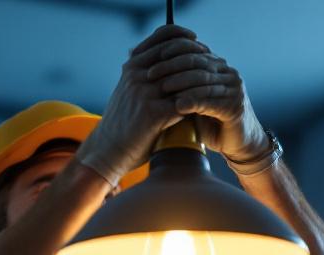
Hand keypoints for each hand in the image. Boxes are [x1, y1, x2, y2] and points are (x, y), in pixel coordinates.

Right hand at [77, 25, 201, 186]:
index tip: (196, 40)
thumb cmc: (123, 121)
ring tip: (213, 82)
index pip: (161, 37)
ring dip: (200, 78)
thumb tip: (166, 59)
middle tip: (212, 59)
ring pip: (183, 77)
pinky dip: (198, 101)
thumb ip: (143, 74)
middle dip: (196, 54)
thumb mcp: (129, 90)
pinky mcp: (153, 114)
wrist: (109, 150)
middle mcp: (137, 75)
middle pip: (175, 53)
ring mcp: (144, 93)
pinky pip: (184, 102)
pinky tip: (208, 104)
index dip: (181, 35)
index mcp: (132, 66)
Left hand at [145, 35, 268, 163]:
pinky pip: (211, 101)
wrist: (237, 144)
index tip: (152, 58)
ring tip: (162, 88)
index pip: (194, 50)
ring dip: (180, 83)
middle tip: (151, 73)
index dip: (172, 52)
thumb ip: (182, 84)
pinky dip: (194, 102)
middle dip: (171, 66)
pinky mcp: (235, 107)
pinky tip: (179, 105)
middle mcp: (228, 73)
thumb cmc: (211, 121)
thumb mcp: (194, 98)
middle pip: (197, 63)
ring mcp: (234, 89)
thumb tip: (153, 70)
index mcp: (218, 66)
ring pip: (203, 80)